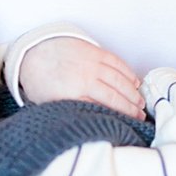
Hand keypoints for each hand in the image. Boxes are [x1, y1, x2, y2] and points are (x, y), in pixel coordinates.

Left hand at [19, 35, 144, 117]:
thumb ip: (70, 110)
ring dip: (133, 92)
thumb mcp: (49, 102)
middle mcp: (87, 77)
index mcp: (74, 92)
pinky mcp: (96, 52)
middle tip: (140, 116)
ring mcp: (93, 63)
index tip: (129, 123)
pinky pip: (118, 63)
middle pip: (115, 94)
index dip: (119, 116)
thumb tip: (90, 119)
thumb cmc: (40, 81)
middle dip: (131, 107)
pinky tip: (135, 82)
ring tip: (140, 103)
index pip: (103, 107)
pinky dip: (128, 73)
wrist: (35, 52)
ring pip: (120, 79)